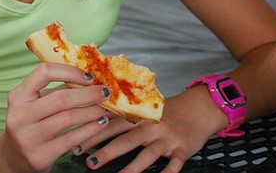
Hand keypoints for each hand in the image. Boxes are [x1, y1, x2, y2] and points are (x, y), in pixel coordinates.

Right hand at [0, 63, 117, 172]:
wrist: (14, 158)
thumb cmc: (30, 125)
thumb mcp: (34, 105)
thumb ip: (55, 92)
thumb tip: (88, 79)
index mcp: (18, 96)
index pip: (43, 73)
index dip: (69, 72)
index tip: (89, 77)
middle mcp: (20, 115)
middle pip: (60, 98)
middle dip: (87, 94)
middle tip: (105, 92)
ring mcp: (28, 137)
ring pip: (68, 118)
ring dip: (92, 112)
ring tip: (105, 109)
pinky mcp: (39, 155)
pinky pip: (71, 139)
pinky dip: (90, 130)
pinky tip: (100, 124)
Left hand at [73, 86, 224, 171]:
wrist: (199, 107)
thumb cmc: (167, 110)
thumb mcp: (145, 108)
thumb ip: (124, 115)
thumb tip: (95, 119)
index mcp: (139, 115)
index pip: (111, 123)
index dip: (93, 133)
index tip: (76, 143)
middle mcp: (151, 126)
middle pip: (125, 139)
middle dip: (106, 151)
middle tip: (89, 161)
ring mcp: (166, 139)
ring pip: (146, 155)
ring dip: (131, 168)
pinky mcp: (181, 150)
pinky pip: (173, 166)